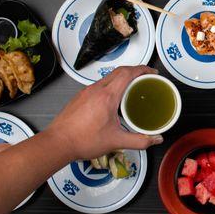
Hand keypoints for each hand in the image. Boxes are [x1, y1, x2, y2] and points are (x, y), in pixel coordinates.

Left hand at [45, 66, 162, 160]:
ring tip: (133, 87)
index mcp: (107, 96)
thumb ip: (140, 140)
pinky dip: (112, 85)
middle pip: (119, 71)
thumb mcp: (116, 141)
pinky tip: (114, 98)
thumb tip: (157, 139)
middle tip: (146, 77)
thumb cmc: (84, 141)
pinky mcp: (80, 97)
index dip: (143, 69)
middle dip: (135, 71)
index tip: (153, 72)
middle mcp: (96, 89)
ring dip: (123, 77)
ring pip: (109, 77)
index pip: (128, 73)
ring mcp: (86, 92)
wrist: (57, 143)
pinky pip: (100, 84)